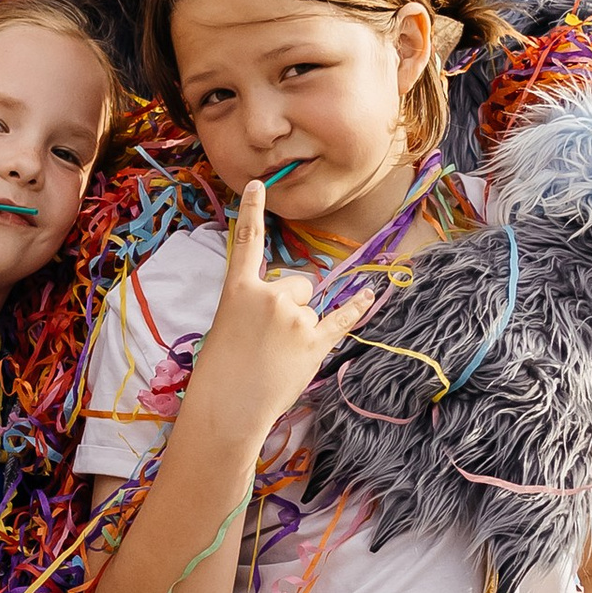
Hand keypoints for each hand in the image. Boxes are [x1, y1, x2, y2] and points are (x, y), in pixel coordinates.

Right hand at [193, 178, 376, 444]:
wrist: (228, 408)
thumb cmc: (221, 372)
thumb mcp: (227, 327)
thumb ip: (255, 306)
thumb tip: (294, 303)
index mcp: (238, 290)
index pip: (247, 243)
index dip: (251, 211)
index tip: (258, 183)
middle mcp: (270, 296)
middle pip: (297, 284)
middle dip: (290, 305)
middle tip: (266, 341)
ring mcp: (295, 318)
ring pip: (311, 307)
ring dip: (302, 326)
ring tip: (277, 356)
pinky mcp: (315, 341)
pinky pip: (341, 318)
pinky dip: (355, 309)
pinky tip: (370, 295)